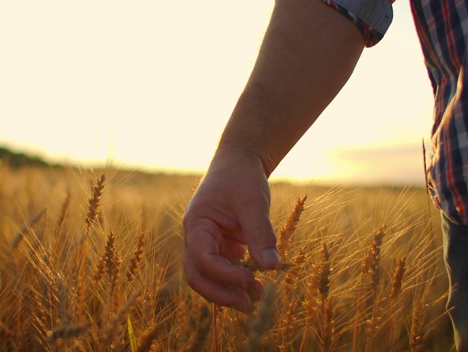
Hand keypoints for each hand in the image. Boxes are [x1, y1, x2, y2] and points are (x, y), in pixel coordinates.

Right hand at [183, 147, 278, 311]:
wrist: (240, 161)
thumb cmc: (242, 177)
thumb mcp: (253, 203)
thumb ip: (260, 234)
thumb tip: (272, 268)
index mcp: (196, 225)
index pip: (203, 259)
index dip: (226, 276)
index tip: (252, 282)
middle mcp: (196, 237)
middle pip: (197, 275)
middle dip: (221, 294)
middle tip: (250, 305)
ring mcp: (207, 243)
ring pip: (209, 277)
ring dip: (229, 290)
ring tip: (258, 296)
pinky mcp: (221, 246)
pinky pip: (224, 270)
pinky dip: (238, 279)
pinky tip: (257, 282)